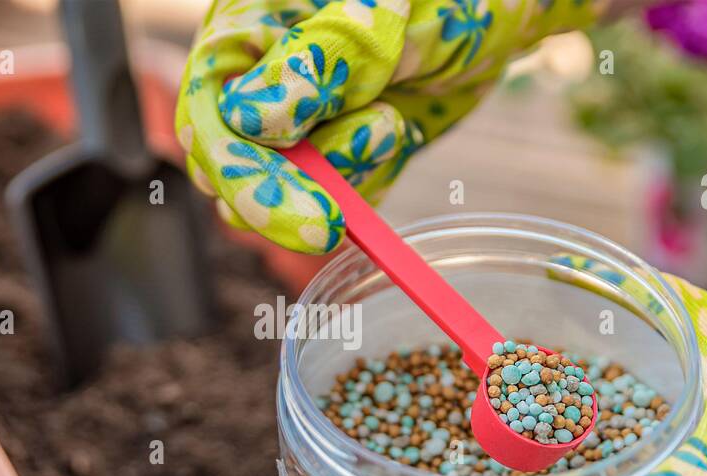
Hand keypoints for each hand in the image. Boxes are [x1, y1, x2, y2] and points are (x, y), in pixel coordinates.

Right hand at [175, 0, 602, 253]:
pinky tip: (395, 133)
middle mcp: (255, 78)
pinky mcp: (332, 152)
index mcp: (245, 27)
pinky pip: (329, 197)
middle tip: (335, 222)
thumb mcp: (387, 11)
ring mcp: (292, 121)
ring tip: (392, 120)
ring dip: (340, 177)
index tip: (307, 217)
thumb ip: (320, 60)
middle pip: (229, 169)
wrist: (497, 14)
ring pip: (282, 192)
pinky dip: (365, 183)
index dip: (244, 175)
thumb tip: (250, 118)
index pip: (209, 115)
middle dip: (286, 197)